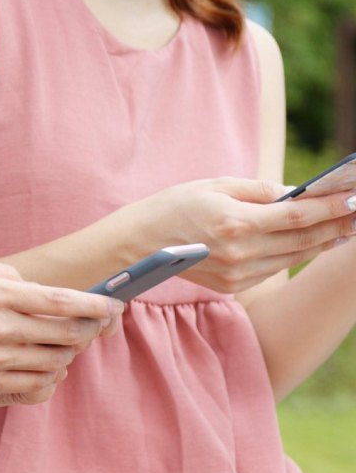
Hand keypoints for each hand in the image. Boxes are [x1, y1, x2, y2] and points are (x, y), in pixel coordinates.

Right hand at [0, 256, 122, 395]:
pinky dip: (51, 378)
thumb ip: (3, 273)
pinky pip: (35, 389)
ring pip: (55, 363)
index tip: (113, 305)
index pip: (59, 302)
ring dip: (70, 353)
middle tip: (94, 324)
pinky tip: (48, 367)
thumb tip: (34, 287)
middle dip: (88, 329)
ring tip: (66, 343)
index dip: (93, 304)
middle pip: (65, 335)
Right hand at [130, 177, 355, 292]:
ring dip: (320, 243)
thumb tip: (295, 195)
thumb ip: (259, 191)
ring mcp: (236, 274)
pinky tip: (307, 244)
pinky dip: (292, 255)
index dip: (331, 208)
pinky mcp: (232, 286)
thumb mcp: (216, 186)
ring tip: (343, 229)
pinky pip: (272, 269)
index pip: (297, 216)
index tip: (354, 199)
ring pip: (291, 258)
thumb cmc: (175, 206)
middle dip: (335, 226)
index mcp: (235, 222)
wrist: (139, 243)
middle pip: (302, 241)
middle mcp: (239, 253)